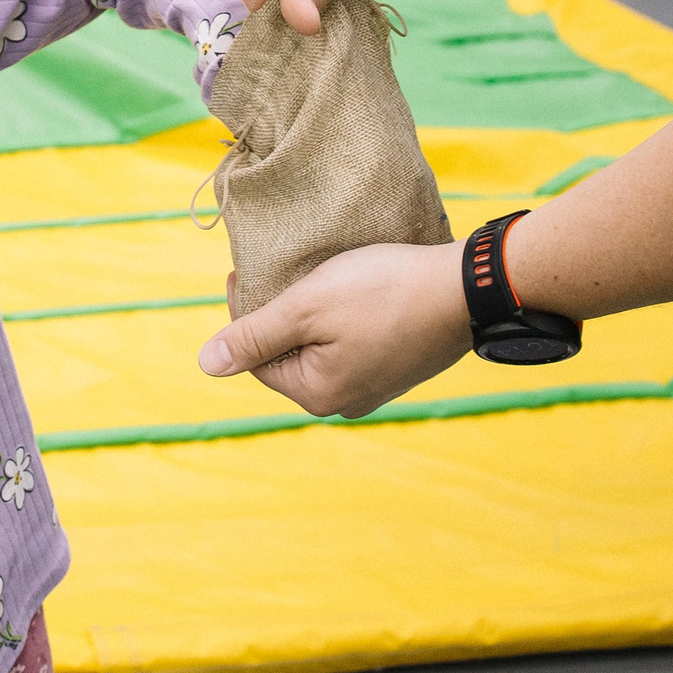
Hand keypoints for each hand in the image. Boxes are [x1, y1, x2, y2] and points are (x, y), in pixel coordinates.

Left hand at [198, 240, 468, 417]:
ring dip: (310, 315)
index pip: (256, 357)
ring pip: (322, 347)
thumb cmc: (382, 293)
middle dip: (277, 314)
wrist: (466, 289)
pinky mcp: (400, 366)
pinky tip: (347, 291)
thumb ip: (255, 336)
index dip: (244, 312)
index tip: (243, 271)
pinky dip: (342, 319)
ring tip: (309, 278)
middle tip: (274, 270)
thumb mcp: (306, 308)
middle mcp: (347, 402)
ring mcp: (377, 387)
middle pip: (289, 355)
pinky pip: (353, 344)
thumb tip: (206, 365)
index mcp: (318, 394)